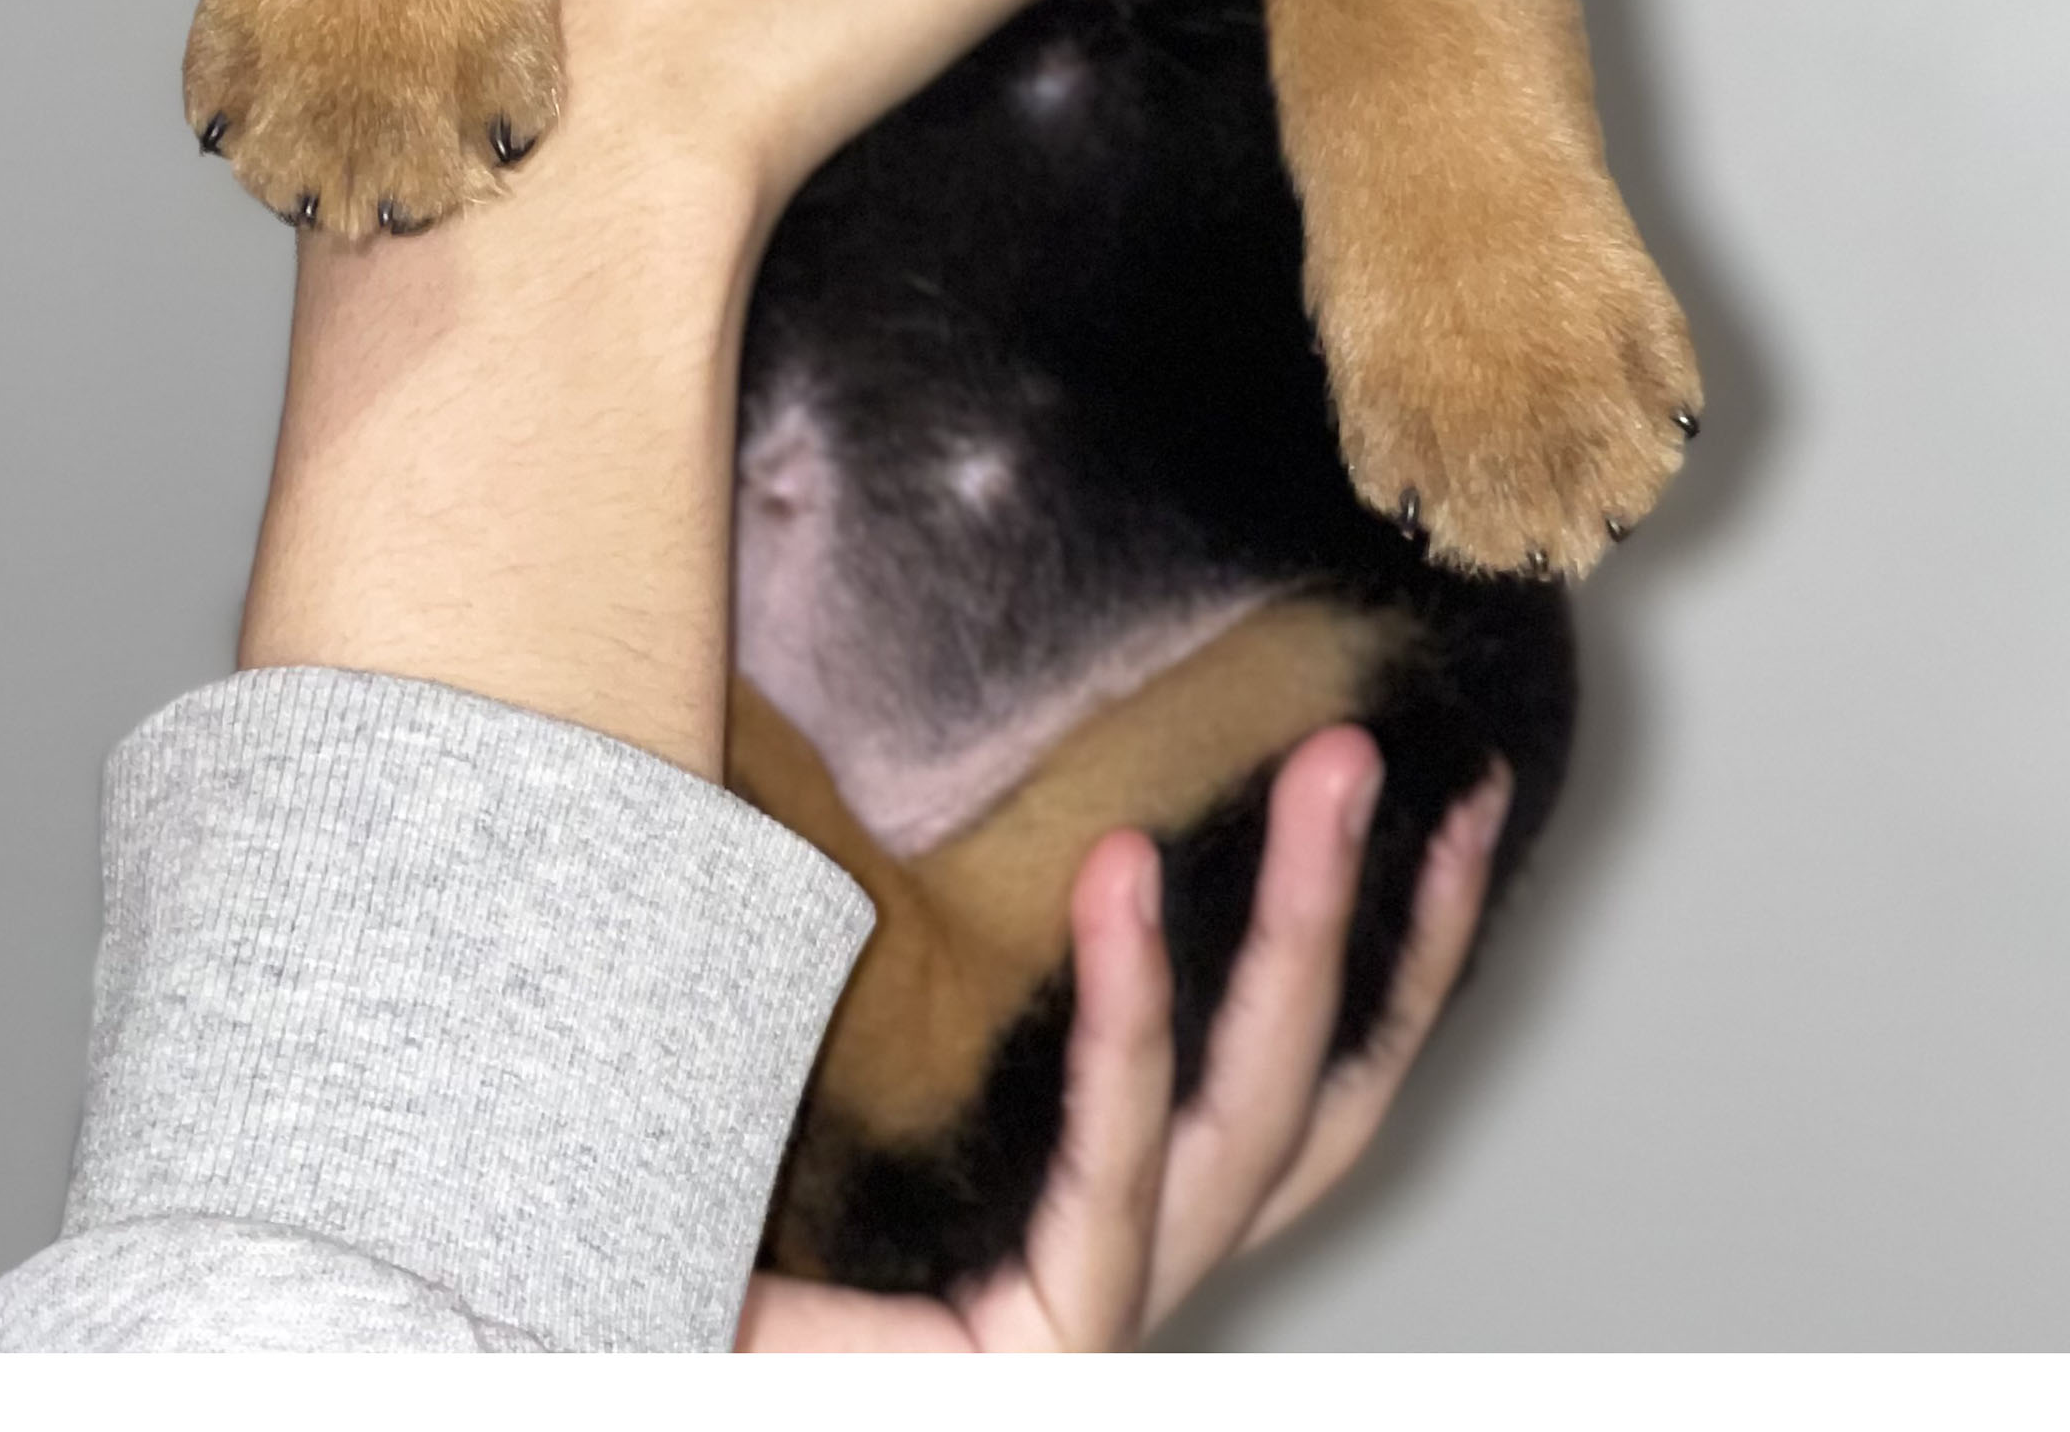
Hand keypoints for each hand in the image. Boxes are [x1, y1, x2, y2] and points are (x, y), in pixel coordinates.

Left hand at [738, 737, 1515, 1350]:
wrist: (629, 1344)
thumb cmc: (719, 1215)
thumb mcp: (835, 1044)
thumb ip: (893, 921)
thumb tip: (884, 716)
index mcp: (1117, 1195)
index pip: (1298, 1063)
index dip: (1389, 942)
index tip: (1440, 797)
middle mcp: (1142, 1254)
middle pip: (1311, 1079)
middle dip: (1373, 910)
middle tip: (1377, 747)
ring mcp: (1106, 1311)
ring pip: (1253, 1118)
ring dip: (1298, 932)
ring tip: (1322, 777)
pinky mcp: (1051, 1353)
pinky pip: (1112, 1175)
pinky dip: (1129, 1024)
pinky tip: (1126, 886)